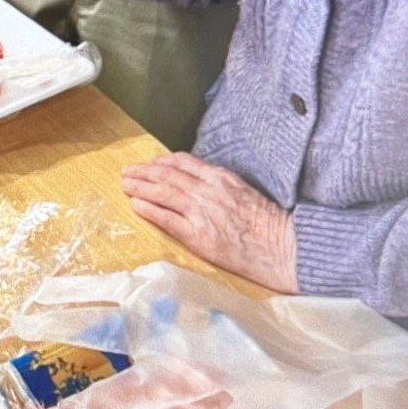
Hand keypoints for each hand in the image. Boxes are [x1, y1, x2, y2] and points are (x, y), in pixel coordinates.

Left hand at [122, 153, 297, 292]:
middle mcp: (208, 190)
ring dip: (139, 187)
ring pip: (162, 193)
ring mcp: (202, 212)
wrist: (282, 247)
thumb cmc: (267, 223)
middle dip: (143, 172)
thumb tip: (196, 182)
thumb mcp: (243, 191)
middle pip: (167, 175)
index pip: (183, 162)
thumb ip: (219, 184)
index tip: (149, 164)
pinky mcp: (198, 235)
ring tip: (125, 185)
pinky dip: (149, 209)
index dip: (161, 162)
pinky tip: (136, 205)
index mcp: (220, 177)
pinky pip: (166, 219)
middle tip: (127, 172)